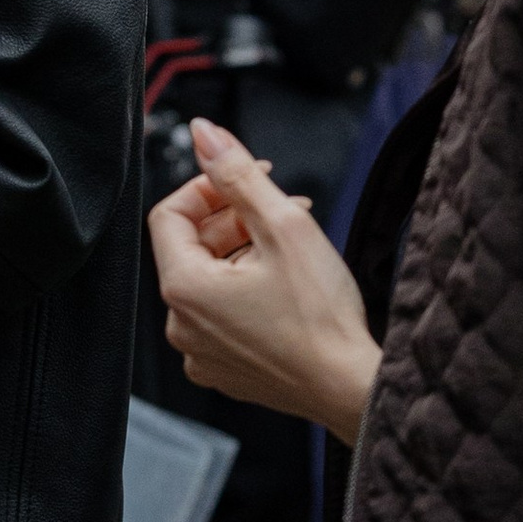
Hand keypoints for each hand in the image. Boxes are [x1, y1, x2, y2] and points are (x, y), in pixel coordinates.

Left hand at [147, 120, 382, 441]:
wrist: (353, 389)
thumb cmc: (323, 316)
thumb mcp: (283, 225)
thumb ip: (238, 174)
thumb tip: (203, 132)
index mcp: (183, 288)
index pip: (169, 214)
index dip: (208, 187)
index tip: (248, 179)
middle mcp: (180, 326)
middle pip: (192, 249)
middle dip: (235, 219)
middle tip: (285, 208)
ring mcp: (201, 354)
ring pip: (211, 282)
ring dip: (246, 253)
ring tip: (295, 245)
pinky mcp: (225, 371)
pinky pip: (223, 318)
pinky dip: (248, 293)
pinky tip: (288, 287)